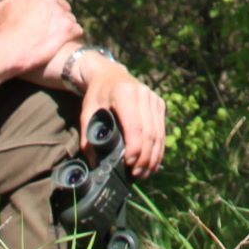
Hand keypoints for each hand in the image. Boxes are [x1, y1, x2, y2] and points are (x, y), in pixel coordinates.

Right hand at [0, 0, 81, 77]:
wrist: (10, 50)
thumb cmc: (4, 31)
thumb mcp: (2, 7)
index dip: (43, 8)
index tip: (39, 18)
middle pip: (60, 5)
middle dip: (56, 15)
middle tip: (48, 29)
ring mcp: (62, 13)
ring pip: (69, 18)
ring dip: (64, 26)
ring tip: (55, 38)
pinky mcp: (69, 29)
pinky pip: (77, 30)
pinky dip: (72, 36)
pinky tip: (63, 44)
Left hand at [80, 60, 166, 178]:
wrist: (110, 74)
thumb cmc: (97, 94)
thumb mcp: (87, 112)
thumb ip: (87, 136)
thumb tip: (93, 162)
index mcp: (125, 94)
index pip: (135, 126)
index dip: (135, 148)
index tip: (128, 164)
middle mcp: (143, 95)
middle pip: (149, 133)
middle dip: (144, 157)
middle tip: (136, 174)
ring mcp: (154, 99)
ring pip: (159, 133)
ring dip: (153, 156)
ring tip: (145, 173)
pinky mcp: (159, 104)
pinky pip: (162, 130)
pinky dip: (159, 148)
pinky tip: (153, 162)